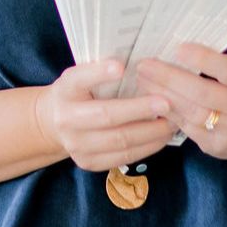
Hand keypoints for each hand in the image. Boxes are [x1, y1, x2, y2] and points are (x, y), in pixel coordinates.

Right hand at [32, 60, 179, 171]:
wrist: (54, 123)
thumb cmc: (80, 92)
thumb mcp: (83, 76)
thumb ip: (102, 71)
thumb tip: (144, 64)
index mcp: (66, 90)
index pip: (79, 79)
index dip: (99, 74)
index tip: (121, 67)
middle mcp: (67, 119)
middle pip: (106, 115)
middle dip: (140, 110)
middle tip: (167, 103)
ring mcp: (76, 145)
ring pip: (120, 141)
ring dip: (151, 131)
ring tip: (172, 121)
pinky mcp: (88, 162)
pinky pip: (124, 157)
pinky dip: (148, 147)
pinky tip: (162, 136)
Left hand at [134, 43, 226, 162]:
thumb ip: (219, 67)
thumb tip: (177, 52)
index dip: (203, 59)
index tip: (178, 49)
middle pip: (202, 93)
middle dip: (169, 78)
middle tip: (145, 65)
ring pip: (190, 112)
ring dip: (162, 95)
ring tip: (143, 80)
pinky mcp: (214, 147)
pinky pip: (186, 127)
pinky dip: (167, 112)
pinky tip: (152, 100)